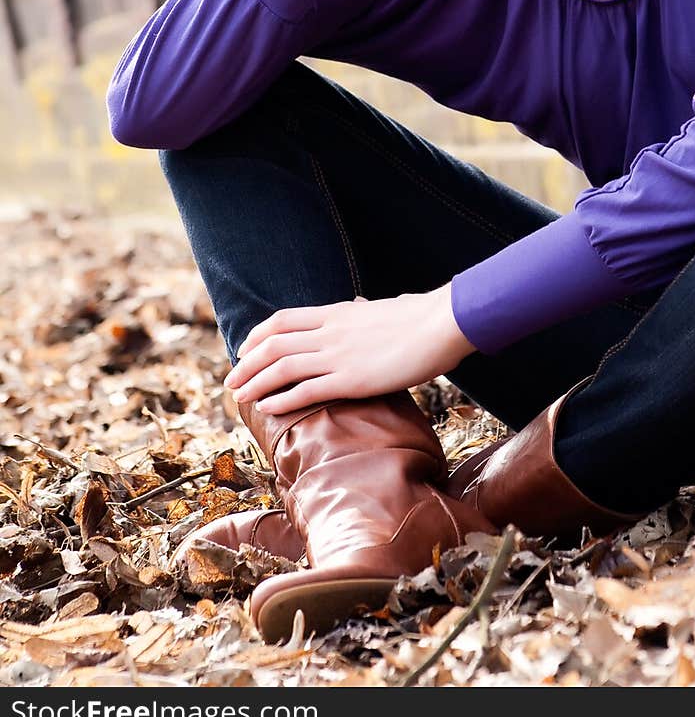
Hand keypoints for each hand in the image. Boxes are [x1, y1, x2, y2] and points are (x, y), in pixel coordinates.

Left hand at [223, 285, 476, 413]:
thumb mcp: (382, 309)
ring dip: (255, 383)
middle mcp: (330, 332)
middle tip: (230, 382)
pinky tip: (269, 409)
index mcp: (336, 313)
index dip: (257, 336)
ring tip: (239, 398)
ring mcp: (339, 355)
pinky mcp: (352, 379)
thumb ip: (364, 313)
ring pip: (281, 367)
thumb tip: (362, 307)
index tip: (244, 350)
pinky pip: (307, 390)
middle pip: (272, 344)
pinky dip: (283, 400)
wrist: (441, 323)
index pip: (282, 320)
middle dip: (246, 364)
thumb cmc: (421, 317)